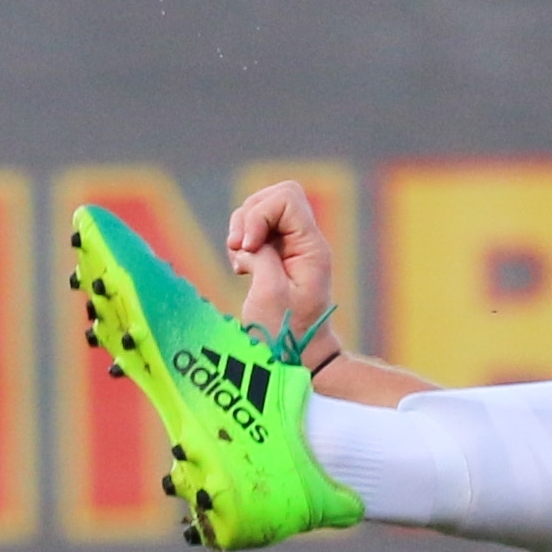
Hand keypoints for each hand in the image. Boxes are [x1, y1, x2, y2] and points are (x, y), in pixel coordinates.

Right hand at [223, 179, 338, 342]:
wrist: (297, 354)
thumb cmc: (285, 331)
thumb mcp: (269, 293)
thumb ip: (261, 255)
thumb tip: (249, 239)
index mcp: (311, 247)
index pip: (287, 199)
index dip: (259, 215)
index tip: (248, 248)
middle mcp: (305, 241)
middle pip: (274, 197)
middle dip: (248, 218)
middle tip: (240, 251)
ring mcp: (292, 246)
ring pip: (261, 211)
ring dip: (242, 231)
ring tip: (241, 263)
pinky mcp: (278, 255)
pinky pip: (256, 230)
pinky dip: (242, 242)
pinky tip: (243, 267)